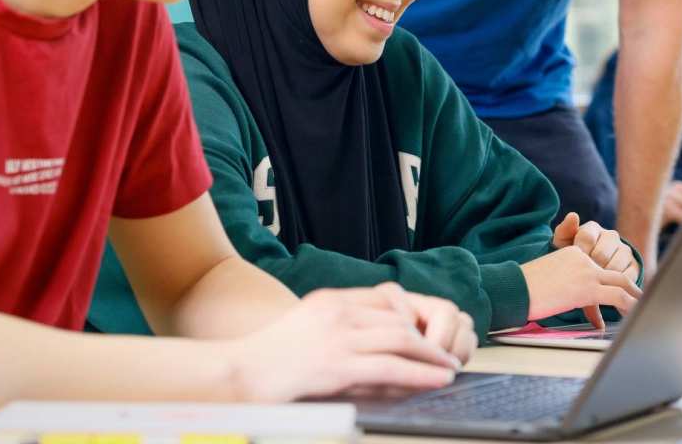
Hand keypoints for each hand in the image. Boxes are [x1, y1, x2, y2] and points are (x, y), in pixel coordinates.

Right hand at [233, 282, 462, 400]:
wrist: (233, 376)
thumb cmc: (266, 362)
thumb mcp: (305, 331)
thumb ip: (338, 333)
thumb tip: (375, 354)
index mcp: (331, 300)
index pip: (386, 301)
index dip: (413, 319)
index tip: (429, 334)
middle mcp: (337, 311)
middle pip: (398, 319)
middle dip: (428, 338)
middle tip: (447, 354)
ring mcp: (337, 336)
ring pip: (399, 339)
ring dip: (430, 356)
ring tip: (448, 369)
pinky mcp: (335, 365)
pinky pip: (388, 367)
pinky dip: (417, 374)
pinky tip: (433, 381)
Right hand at [521, 246, 641, 329]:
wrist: (516, 288)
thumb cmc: (526, 287)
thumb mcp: (549, 278)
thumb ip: (566, 284)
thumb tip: (573, 303)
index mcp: (573, 253)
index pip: (599, 266)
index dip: (612, 280)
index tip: (621, 292)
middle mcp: (583, 258)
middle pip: (615, 270)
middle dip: (631, 285)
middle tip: (640, 296)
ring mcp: (587, 271)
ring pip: (621, 281)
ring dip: (635, 296)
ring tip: (643, 307)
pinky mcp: (588, 287)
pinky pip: (617, 296)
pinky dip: (629, 305)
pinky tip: (634, 313)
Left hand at [552, 212, 639, 282]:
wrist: (588, 273)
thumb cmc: (572, 257)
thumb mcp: (563, 244)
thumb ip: (565, 230)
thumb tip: (573, 215)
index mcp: (593, 228)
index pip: (587, 238)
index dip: (579, 254)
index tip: (574, 264)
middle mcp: (611, 236)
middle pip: (601, 254)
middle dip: (590, 269)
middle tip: (583, 278)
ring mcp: (624, 250)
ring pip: (614, 267)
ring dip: (603, 278)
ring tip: (593, 284)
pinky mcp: (634, 265)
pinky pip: (627, 277)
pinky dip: (616, 285)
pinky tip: (606, 288)